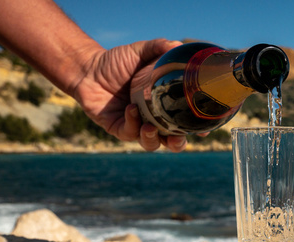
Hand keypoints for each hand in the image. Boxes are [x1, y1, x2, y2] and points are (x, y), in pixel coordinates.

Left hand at [72, 38, 187, 151]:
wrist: (88, 69)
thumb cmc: (116, 62)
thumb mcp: (141, 52)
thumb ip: (159, 47)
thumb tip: (178, 45)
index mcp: (164, 104)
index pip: (185, 121)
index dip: (197, 128)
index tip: (205, 128)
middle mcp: (153, 118)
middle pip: (172, 141)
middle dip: (178, 143)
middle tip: (179, 136)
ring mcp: (136, 126)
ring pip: (152, 143)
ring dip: (154, 138)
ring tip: (151, 127)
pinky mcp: (119, 129)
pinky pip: (130, 133)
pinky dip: (133, 123)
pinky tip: (131, 110)